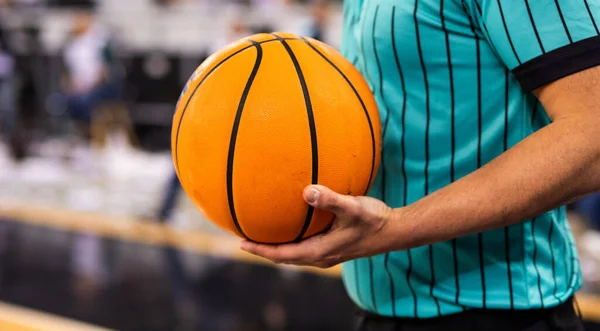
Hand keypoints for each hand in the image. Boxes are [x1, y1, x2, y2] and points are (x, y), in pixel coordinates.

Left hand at [240, 185, 396, 267]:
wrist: (395, 230)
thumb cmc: (374, 220)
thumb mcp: (352, 208)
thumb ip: (330, 200)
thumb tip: (306, 190)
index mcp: (320, 251)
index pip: (282, 255)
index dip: (261, 250)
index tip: (241, 243)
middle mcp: (321, 256)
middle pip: (284, 256)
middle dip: (263, 249)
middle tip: (244, 238)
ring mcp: (328, 253)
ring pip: (294, 253)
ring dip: (277, 246)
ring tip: (261, 234)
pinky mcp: (334, 246)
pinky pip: (305, 245)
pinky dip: (292, 239)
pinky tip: (291, 225)